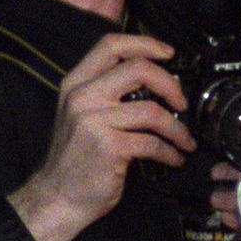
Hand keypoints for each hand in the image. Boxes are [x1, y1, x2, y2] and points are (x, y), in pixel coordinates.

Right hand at [8, 33, 193, 240]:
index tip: (168, 53)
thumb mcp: (82, 114)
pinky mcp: (109, 146)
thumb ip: (107, 92)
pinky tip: (173, 157)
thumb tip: (154, 80)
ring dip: (177, 128)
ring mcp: (94, 121)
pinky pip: (153, 142)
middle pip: (139, 68)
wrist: (57, 196)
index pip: (111, 44)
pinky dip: (170, 151)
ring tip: (183, 139)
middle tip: (181, 102)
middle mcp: (82, 97)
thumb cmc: (75, 157)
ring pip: (153, 110)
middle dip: (171, 84)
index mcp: (75, 84)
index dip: (145, 43)